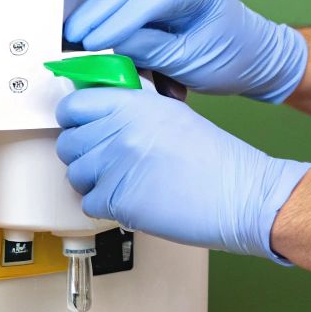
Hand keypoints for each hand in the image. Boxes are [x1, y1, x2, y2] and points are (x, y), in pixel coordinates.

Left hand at [55, 88, 310, 262]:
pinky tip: (130, 201)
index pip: (73, 105)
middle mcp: (120, 131)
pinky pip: (89, 204)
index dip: (73, 119)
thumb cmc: (217, 161)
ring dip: (94, 183)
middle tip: (107, 162)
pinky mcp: (118, 200)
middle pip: (68, 143)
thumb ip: (132, 111)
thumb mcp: (172, 115)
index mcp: (133, 104)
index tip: (80, 127)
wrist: (242, 196)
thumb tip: (101, 117)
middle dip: (84, 155)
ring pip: (75, 175)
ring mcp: (116, 166)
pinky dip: (106, 207)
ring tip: (122, 183)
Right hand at [62, 0, 306, 103]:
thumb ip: (149, 50)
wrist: (254, 55)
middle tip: (74, 35)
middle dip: (100, 10)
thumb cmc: (232, 58)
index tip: (94, 41)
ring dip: (100, 8)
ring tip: (76, 32)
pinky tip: (92, 25)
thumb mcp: (189, 62)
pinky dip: (111, 10)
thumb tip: (109, 44)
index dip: (119, 19)